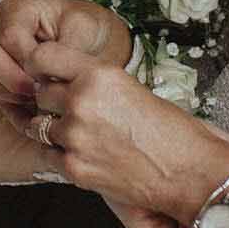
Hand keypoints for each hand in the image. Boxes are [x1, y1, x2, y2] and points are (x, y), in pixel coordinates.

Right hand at [0, 0, 130, 110]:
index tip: (53, 74)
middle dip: (14, 79)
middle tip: (40, 91)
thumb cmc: (89, 31)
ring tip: (39, 96)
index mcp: (18, 8)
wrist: (96, 45)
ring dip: (9, 93)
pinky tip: (34, 105)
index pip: (10, 38)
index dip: (30, 61)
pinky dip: (10, 104)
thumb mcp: (86, 31)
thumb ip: (64, 50)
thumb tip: (46, 79)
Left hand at [19, 39, 228, 227]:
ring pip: (39, 125)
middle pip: (40, 93)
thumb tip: (60, 79)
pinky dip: (60, 155)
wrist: (190, 171)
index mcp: (98, 74)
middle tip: (72, 111)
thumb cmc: (170, 131)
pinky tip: (84, 155)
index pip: (42, 56)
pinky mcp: (74, 167)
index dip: (38, 65)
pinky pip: (47, 154)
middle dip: (51, 102)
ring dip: (53, 130)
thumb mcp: (129, 87)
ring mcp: (76, 136)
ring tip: (82, 136)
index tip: (41, 72)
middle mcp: (82, 101)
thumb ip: (92, 81)